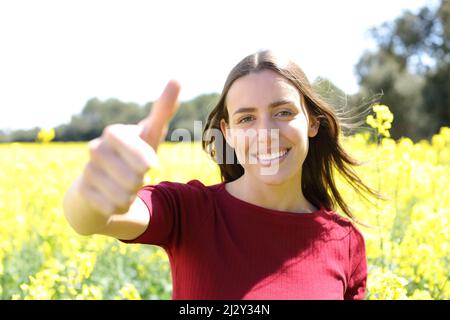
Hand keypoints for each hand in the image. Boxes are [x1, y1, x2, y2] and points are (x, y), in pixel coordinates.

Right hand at [78, 80, 180, 216]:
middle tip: (136, 174)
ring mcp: (87, 170)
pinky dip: (119, 207)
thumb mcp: (150, 135)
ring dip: (131, 194)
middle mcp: (97, 148)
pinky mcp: (82, 192)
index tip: (149, 164)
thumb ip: (162, 111)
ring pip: (125, 194)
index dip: (140, 155)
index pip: (127, 140)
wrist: (101, 184)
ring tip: (125, 186)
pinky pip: (113, 208)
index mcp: (115, 133)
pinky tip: (112, 197)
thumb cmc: (132, 155)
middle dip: (142, 179)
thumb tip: (176, 79)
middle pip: (136, 175)